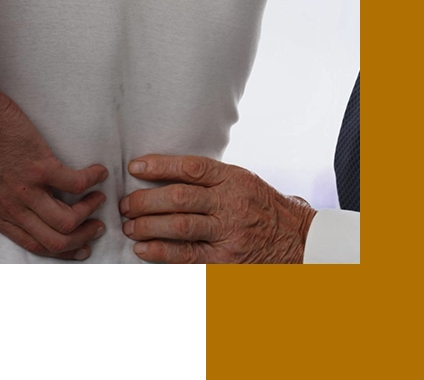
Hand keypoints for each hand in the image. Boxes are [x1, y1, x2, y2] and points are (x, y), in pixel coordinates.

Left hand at [0, 91, 108, 260]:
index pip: (32, 244)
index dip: (58, 250)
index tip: (74, 246)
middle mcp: (12, 207)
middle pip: (55, 239)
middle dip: (80, 238)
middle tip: (94, 227)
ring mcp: (28, 188)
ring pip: (68, 220)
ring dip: (89, 212)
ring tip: (98, 198)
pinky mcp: (40, 165)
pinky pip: (75, 182)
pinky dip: (92, 180)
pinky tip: (98, 172)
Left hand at [119, 155, 316, 263]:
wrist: (297, 238)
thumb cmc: (262, 205)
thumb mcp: (242, 179)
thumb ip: (210, 177)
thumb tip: (165, 173)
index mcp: (232, 178)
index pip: (191, 167)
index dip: (159, 166)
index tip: (136, 167)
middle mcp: (230, 202)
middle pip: (179, 197)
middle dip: (146, 200)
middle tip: (126, 203)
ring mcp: (228, 231)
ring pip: (180, 225)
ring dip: (148, 225)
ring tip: (130, 226)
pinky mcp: (225, 258)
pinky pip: (188, 254)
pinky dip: (162, 250)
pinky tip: (143, 248)